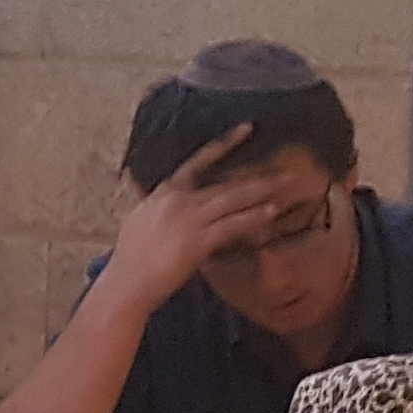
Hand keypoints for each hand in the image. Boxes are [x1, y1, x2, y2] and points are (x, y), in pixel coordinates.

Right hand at [88, 130, 297, 318]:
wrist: (126, 283)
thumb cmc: (131, 257)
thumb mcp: (138, 219)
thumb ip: (149, 200)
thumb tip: (145, 186)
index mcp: (164, 193)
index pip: (197, 162)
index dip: (224, 145)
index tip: (246, 129)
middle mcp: (177, 200)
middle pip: (224, 182)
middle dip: (256, 175)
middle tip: (285, 168)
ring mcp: (188, 219)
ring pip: (232, 199)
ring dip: (262, 191)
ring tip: (286, 184)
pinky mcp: (197, 241)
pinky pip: (232, 225)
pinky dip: (253, 217)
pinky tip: (272, 212)